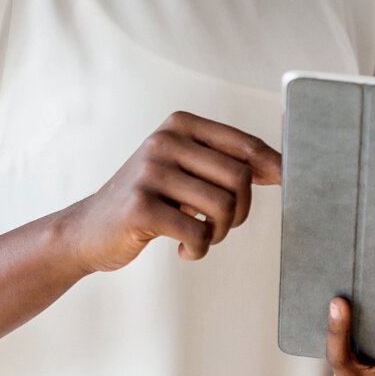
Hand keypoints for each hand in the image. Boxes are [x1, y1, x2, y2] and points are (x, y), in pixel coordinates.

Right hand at [57, 111, 281, 274]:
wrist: (89, 228)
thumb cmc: (148, 199)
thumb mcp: (183, 169)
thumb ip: (224, 163)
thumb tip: (282, 166)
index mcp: (180, 126)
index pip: (244, 144)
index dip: (273, 167)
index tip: (285, 184)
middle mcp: (164, 141)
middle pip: (239, 178)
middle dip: (240, 212)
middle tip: (220, 226)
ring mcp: (150, 172)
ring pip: (223, 208)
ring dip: (219, 234)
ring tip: (201, 237)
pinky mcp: (141, 206)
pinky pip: (198, 234)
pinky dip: (198, 250)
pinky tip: (183, 249)